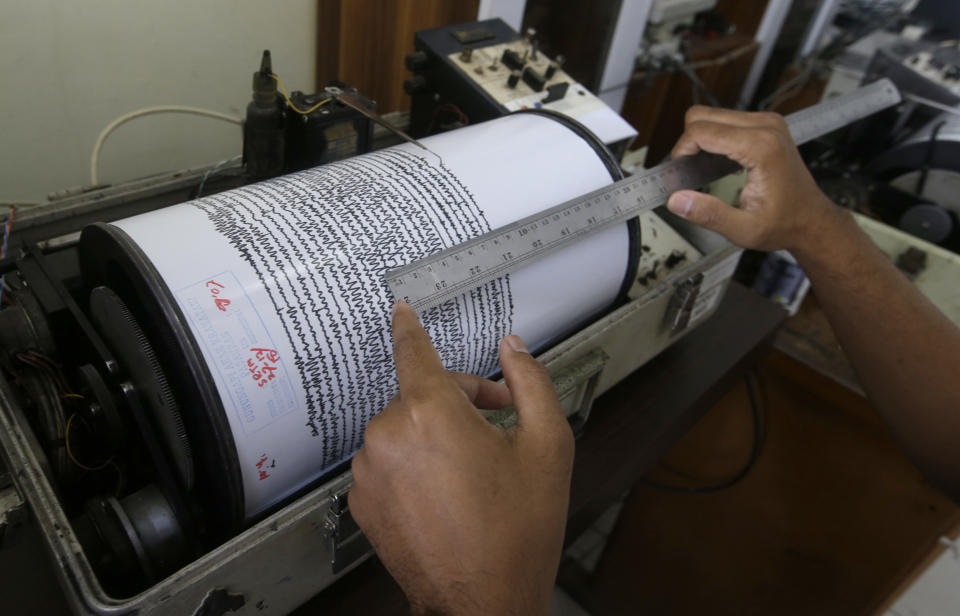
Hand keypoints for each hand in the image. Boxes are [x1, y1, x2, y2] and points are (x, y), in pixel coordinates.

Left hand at [349, 301, 574, 615]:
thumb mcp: (546, 446)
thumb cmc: (515, 532)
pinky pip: (388, 461)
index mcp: (431, 412)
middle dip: (460, 402)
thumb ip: (531, 383)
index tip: (400, 310)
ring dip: (436, 434)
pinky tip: (447, 492)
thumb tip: (513, 351)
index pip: (413, 350)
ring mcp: (370, 470)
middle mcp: (390, 435)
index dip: (408, 326)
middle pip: (422, 394)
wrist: (483, 601)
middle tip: (497, 424)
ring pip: (405, 429)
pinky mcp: (362, 500)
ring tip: (474, 469)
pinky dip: (413, 464)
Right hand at [666, 106, 846, 253]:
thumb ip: (708, 214)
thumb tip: (677, 200)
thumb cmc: (785, 223)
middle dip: (688, 143)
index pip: (702, 131)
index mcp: (761, 147)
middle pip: (703, 116)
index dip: (682, 151)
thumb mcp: (743, 229)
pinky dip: (714, 138)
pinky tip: (719, 162)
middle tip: (690, 171)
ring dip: (700, 140)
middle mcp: (765, 127)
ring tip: (705, 169)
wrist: (811, 220)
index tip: (680, 172)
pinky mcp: (765, 125)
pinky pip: (726, 120)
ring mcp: (767, 123)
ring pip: (712, 115)